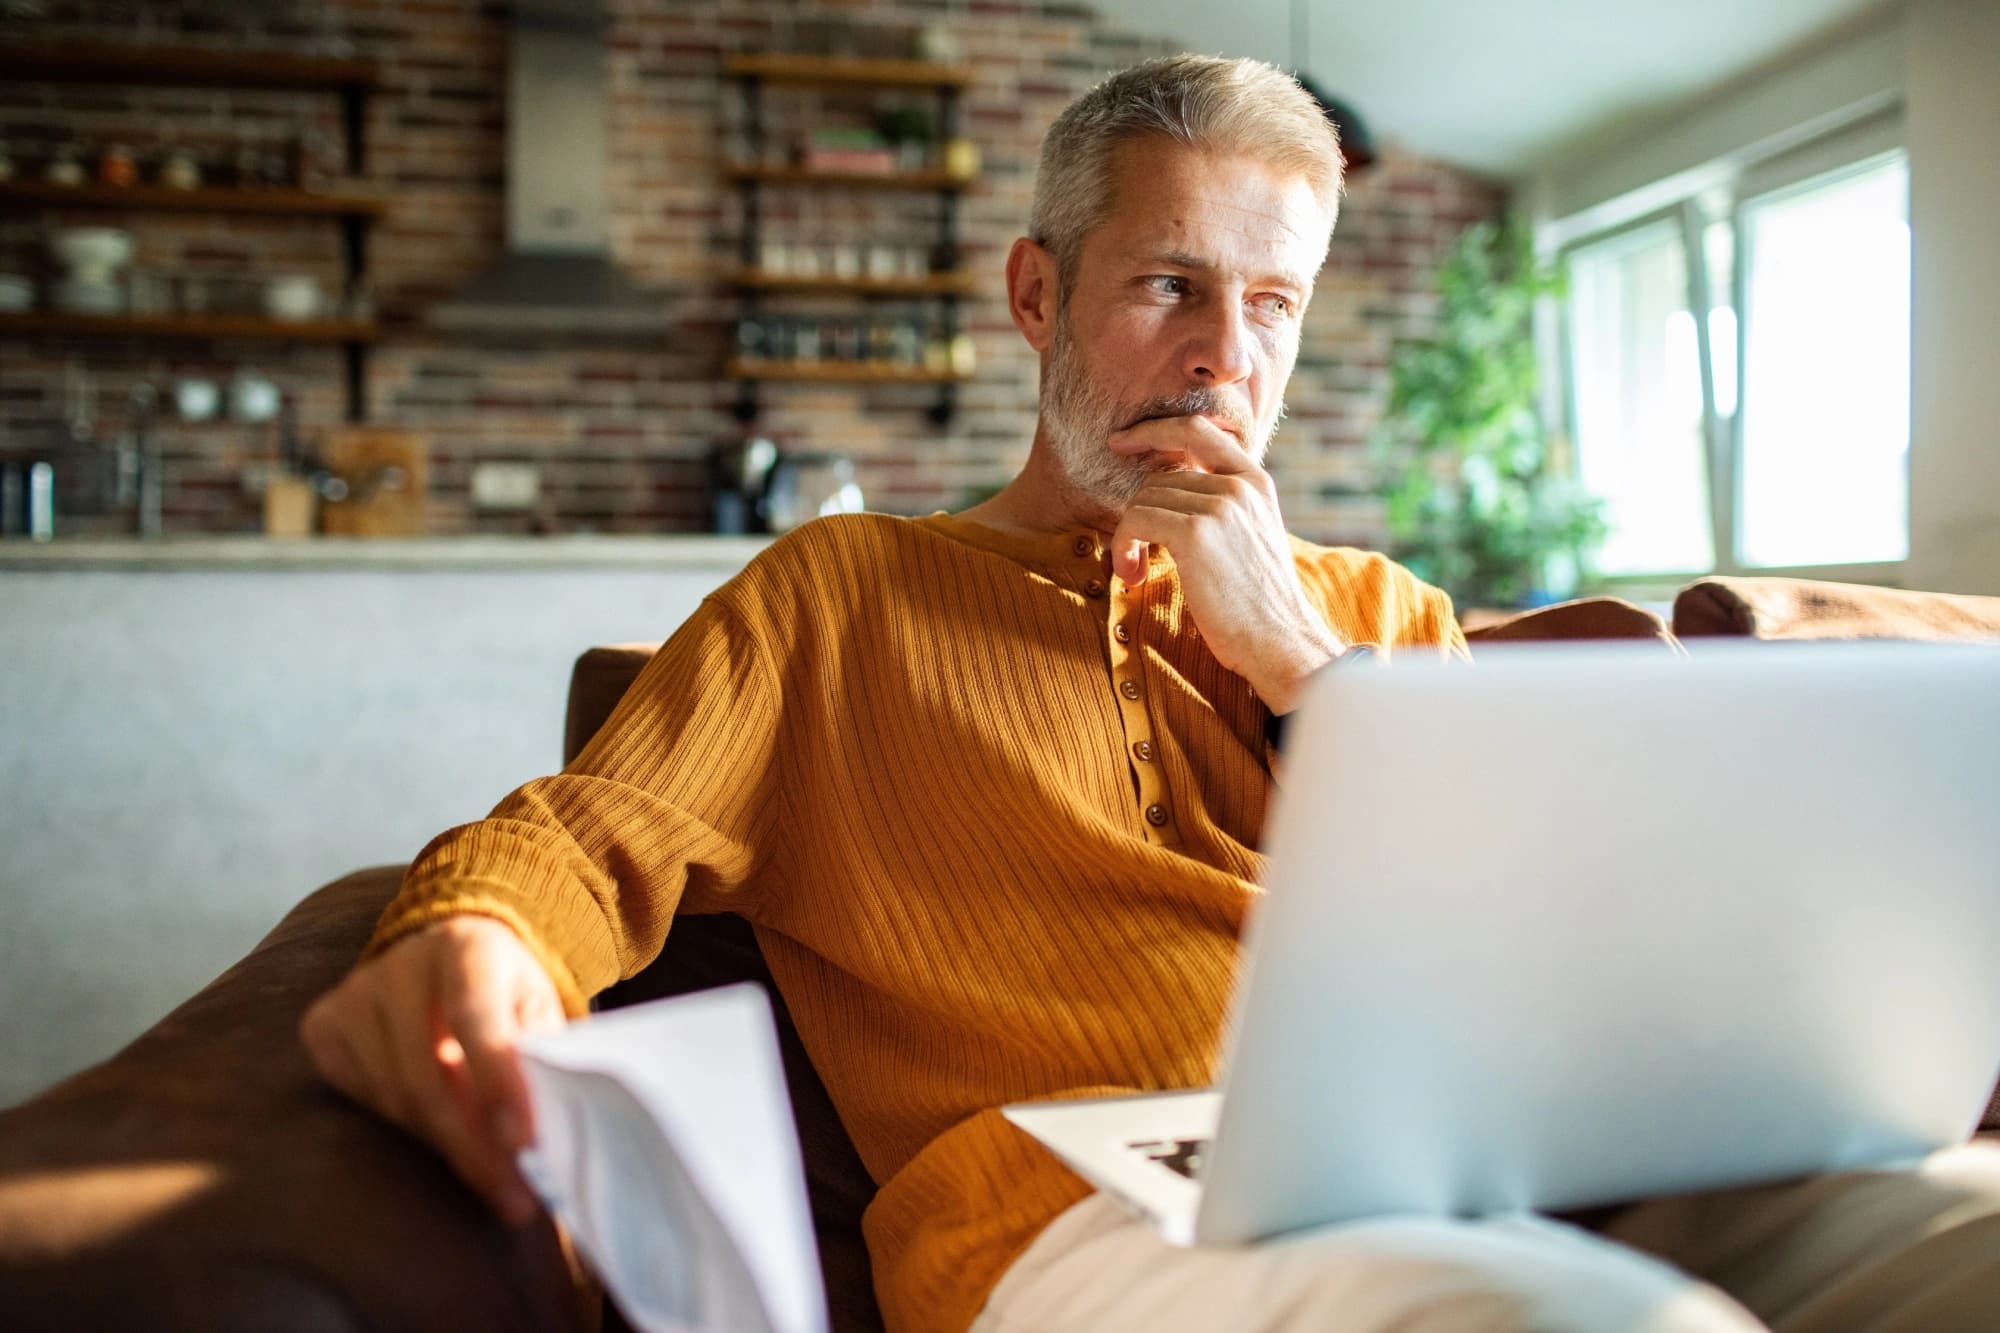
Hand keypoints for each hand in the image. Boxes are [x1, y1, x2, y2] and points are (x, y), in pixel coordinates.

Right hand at [300, 915, 564, 1225]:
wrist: (445, 948)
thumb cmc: (504, 988)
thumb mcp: (537, 1005)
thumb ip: (543, 1058)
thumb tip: (553, 1139)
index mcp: (467, 946)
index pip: (476, 1020)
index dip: (499, 1085)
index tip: (525, 1147)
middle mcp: (400, 964)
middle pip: (427, 1073)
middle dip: (474, 1145)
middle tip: (513, 1195)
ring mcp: (353, 994)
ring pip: (394, 1097)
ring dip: (446, 1145)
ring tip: (491, 1175)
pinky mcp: (323, 1024)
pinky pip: (361, 1098)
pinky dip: (406, 1126)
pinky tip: (439, 1130)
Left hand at [1107, 415, 1342, 712]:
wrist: (1281, 641)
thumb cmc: (1260, 604)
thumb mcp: (1252, 537)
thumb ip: (1223, 506)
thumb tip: (1169, 488)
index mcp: (1256, 481)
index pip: (1197, 429)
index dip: (1154, 429)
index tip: (1123, 441)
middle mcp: (1239, 485)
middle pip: (1159, 476)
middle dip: (1139, 513)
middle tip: (1136, 555)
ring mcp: (1219, 505)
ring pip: (1143, 499)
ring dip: (1128, 537)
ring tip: (1138, 571)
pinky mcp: (1195, 533)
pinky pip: (1134, 522)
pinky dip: (1122, 548)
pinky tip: (1133, 576)